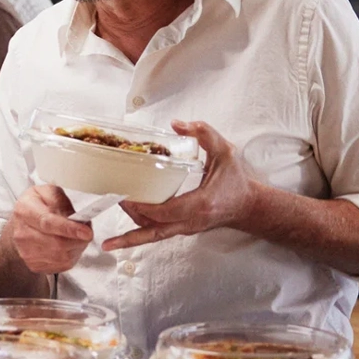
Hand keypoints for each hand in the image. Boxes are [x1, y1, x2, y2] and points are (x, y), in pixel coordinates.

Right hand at [5, 184, 94, 273]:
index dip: (69, 229)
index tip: (87, 232)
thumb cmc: (35, 207)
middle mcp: (22, 234)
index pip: (48, 223)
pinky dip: (71, 255)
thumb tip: (74, 217)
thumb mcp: (46, 192)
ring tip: (75, 236)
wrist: (19, 227)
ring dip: (76, 247)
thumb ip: (60, 200)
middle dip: (78, 239)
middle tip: (86, 231)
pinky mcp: (35, 266)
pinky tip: (68, 246)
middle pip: (58, 243)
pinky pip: (61, 265)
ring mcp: (27, 252)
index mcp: (24, 211)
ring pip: (62, 256)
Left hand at [104, 120, 260, 250]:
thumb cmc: (236, 180)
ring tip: (112, 211)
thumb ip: (205, 134)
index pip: (167, 211)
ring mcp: (186, 229)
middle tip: (111, 202)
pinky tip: (120, 233)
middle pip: (153, 229)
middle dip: (130, 216)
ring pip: (153, 235)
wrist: (247, 206)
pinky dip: (138, 233)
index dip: (144, 206)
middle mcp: (191, 222)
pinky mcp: (182, 230)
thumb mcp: (225, 152)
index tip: (126, 195)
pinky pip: (157, 234)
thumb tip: (178, 124)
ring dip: (130, 229)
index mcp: (201, 204)